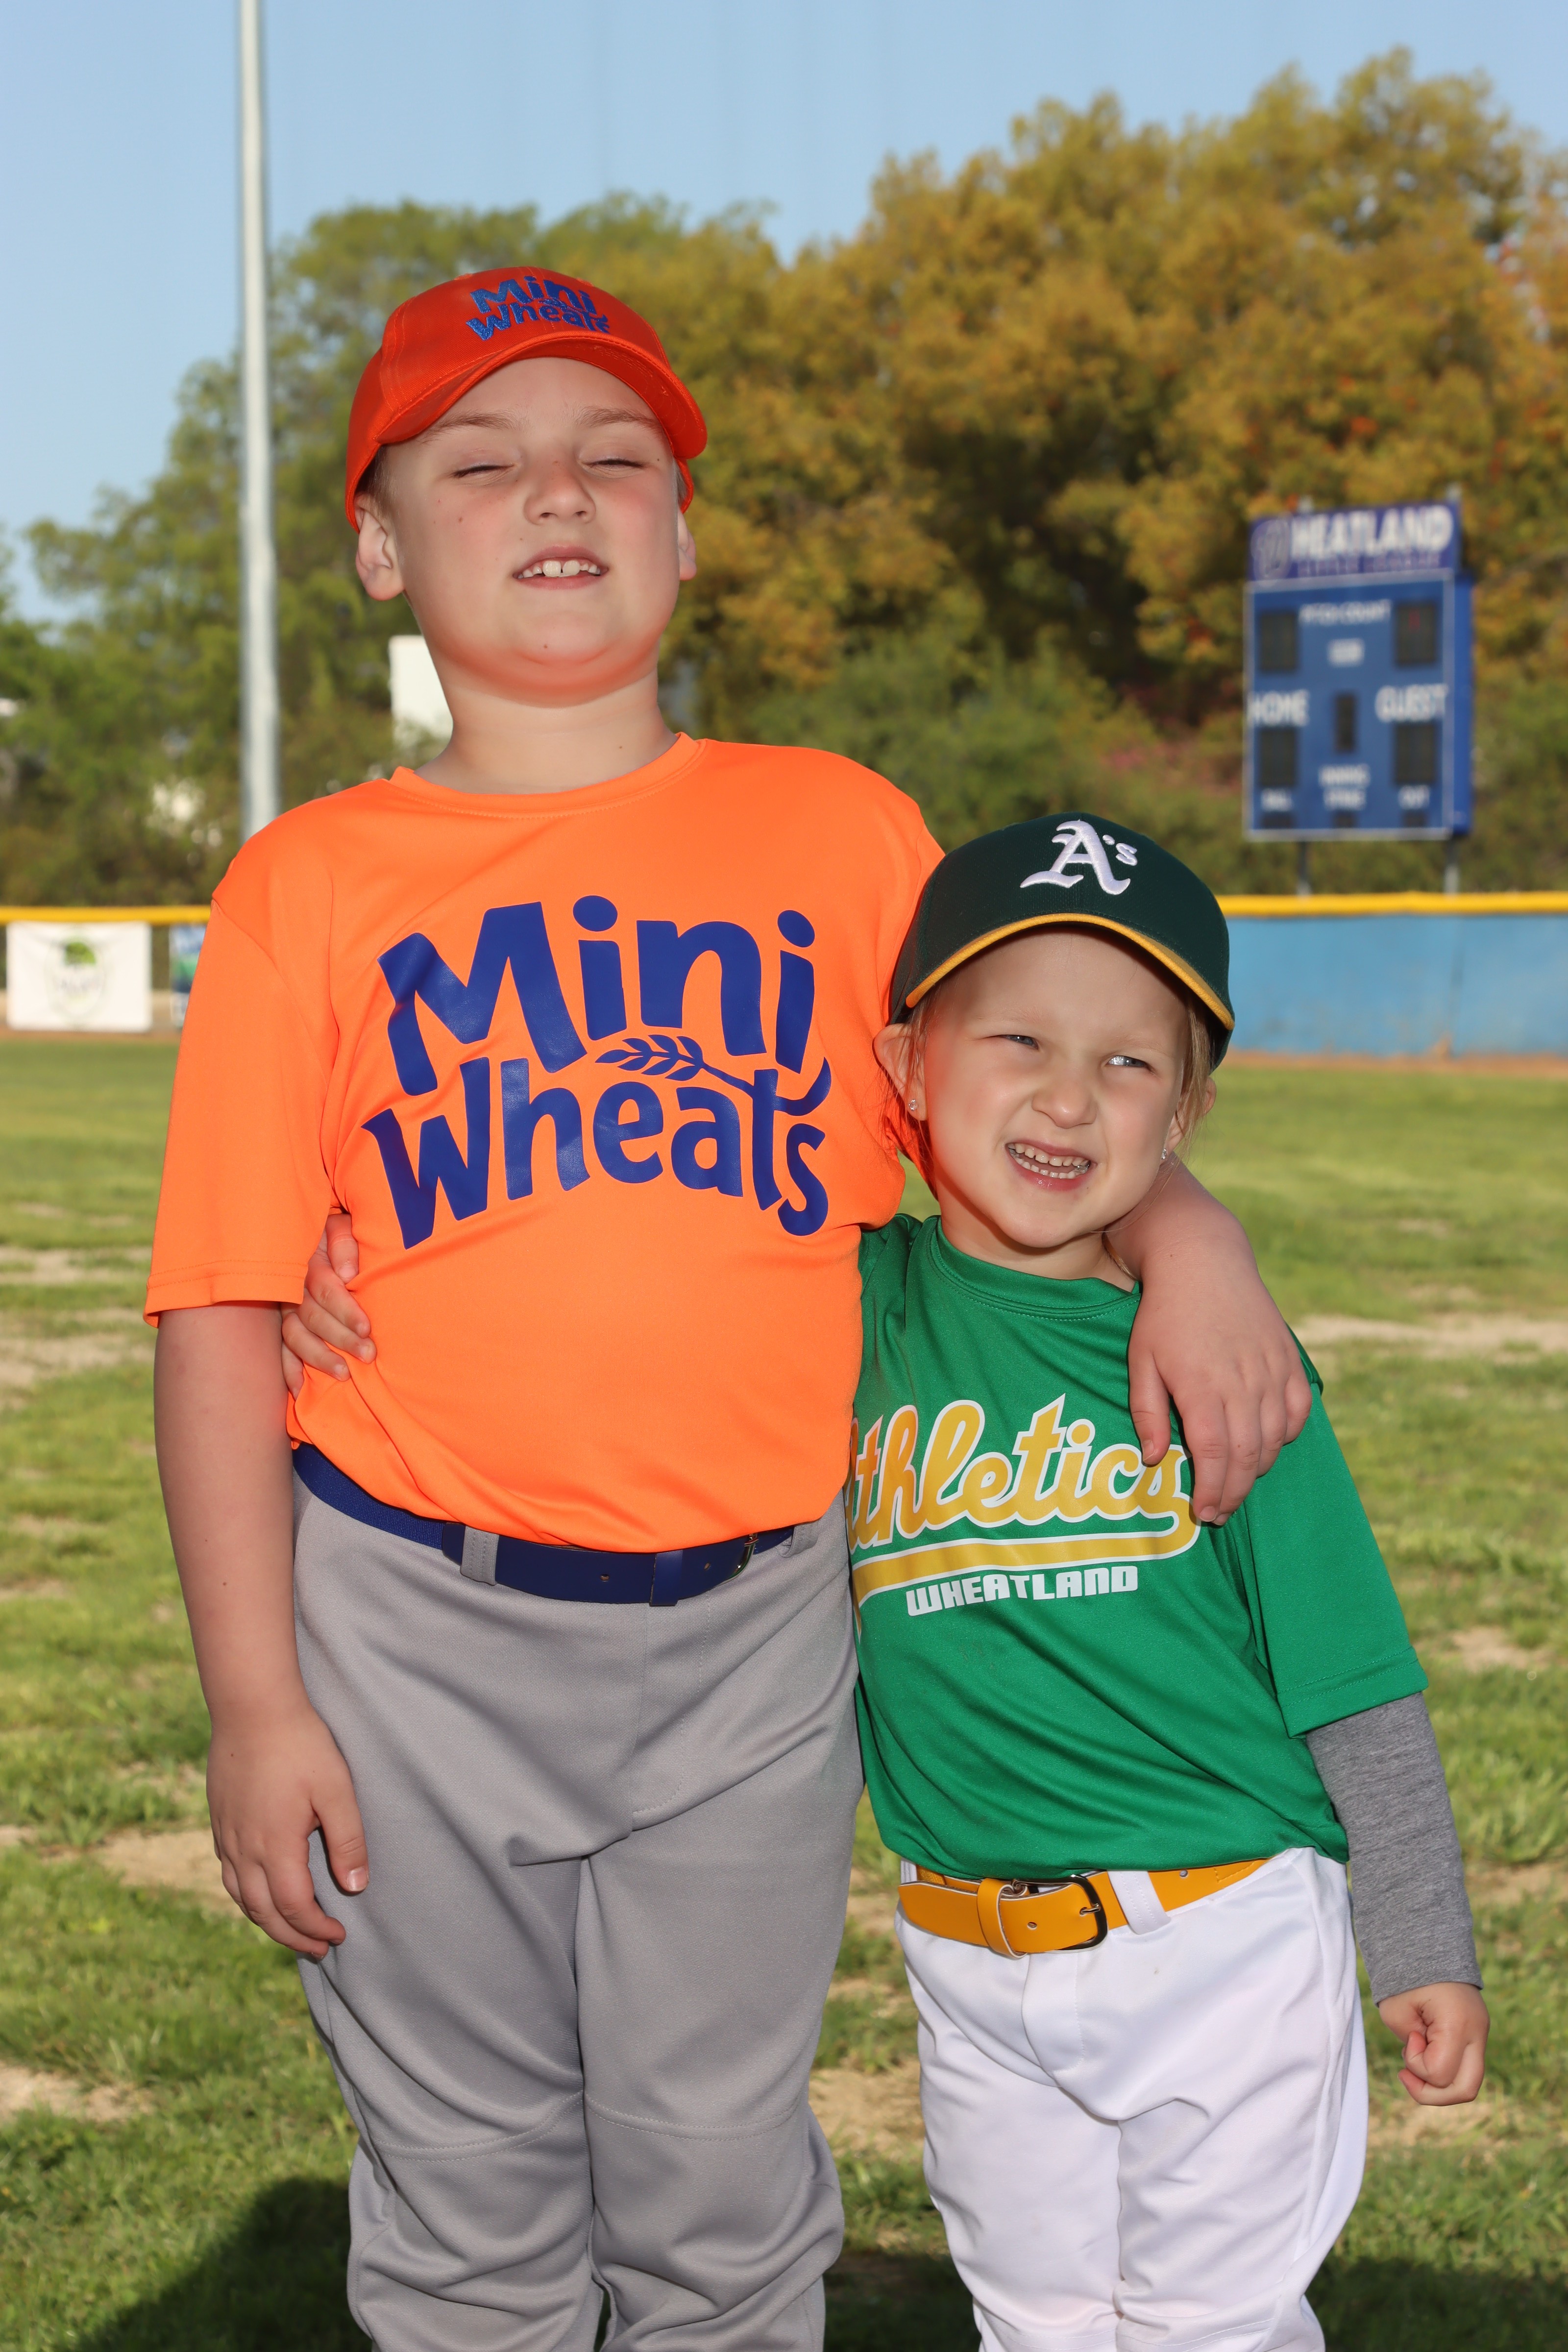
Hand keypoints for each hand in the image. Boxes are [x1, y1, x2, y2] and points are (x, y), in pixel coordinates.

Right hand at [207, 1699, 368, 1957]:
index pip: (293, 1907)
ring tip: (292, 1930)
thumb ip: (347, 1840)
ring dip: (266, 1921)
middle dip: (292, 1936)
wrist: (251, 1707)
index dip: (315, 1928)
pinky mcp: (219, 1821)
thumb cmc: (300, 1744)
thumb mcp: (336, 1789)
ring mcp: (225, 1836)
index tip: (339, 1935)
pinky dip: (247, 1896)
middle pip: (262, 1913)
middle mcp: (243, 1848)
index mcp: (274, 1846)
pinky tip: (262, 1892)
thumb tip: (354, 1888)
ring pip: (241, 1897)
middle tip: (320, 1949)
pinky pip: (229, 1874)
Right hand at [281, 1211, 372, 1397]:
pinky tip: (300, 1389)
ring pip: (295, 1335)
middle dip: (340, 1338)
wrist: (307, 1233)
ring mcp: (282, 1307)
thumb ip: (344, 1244)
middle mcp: (292, 1287)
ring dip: (317, 1357)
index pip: (325, 1289)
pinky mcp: (279, 1322)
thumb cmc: (335, 1233)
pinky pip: (280, 1348)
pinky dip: (288, 1369)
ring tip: (343, 1374)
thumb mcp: (342, 1226)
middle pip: (313, 1316)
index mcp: (308, 1262)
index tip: (366, 1329)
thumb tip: (348, 1274)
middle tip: (368, 1354)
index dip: (345, 1310)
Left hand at [1129, 1276, 1310, 1523]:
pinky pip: (1297, 1411)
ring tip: (1235, 1483)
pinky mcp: (1288, 1360)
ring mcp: (1270, 1371)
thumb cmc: (1163, 1315)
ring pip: (1274, 1439)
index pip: (1214, 1455)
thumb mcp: (1141, 1361)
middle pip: (1247, 1456)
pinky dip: (1286, 1435)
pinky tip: (1266, 1445)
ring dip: (1256, 1469)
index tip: (1203, 1514)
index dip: (1212, 1491)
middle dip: (1234, 1493)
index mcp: (1202, 1386)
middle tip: (1219, 1513)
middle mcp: (1242, 1383)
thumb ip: (1147, 1412)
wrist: (1202, 1260)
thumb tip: (1156, 1460)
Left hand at [1377, 1981, 1488, 2105]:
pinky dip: (1444, 2069)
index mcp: (1458, 2024)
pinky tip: (1423, 2052)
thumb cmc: (1407, 1976)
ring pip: (1468, 2083)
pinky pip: (1464, 2066)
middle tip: (1405, 2075)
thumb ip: (1409, 2046)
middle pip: (1466, 2090)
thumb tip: (1425, 2065)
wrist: (1429, 1945)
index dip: (1417, 2065)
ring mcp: (1480, 2035)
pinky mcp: (1476, 2034)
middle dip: (1433, 2094)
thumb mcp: (1395, 2011)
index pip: (1441, 2074)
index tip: (1409, 2038)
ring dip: (1438, 2083)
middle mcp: (1476, 2033)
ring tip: (1413, 2060)